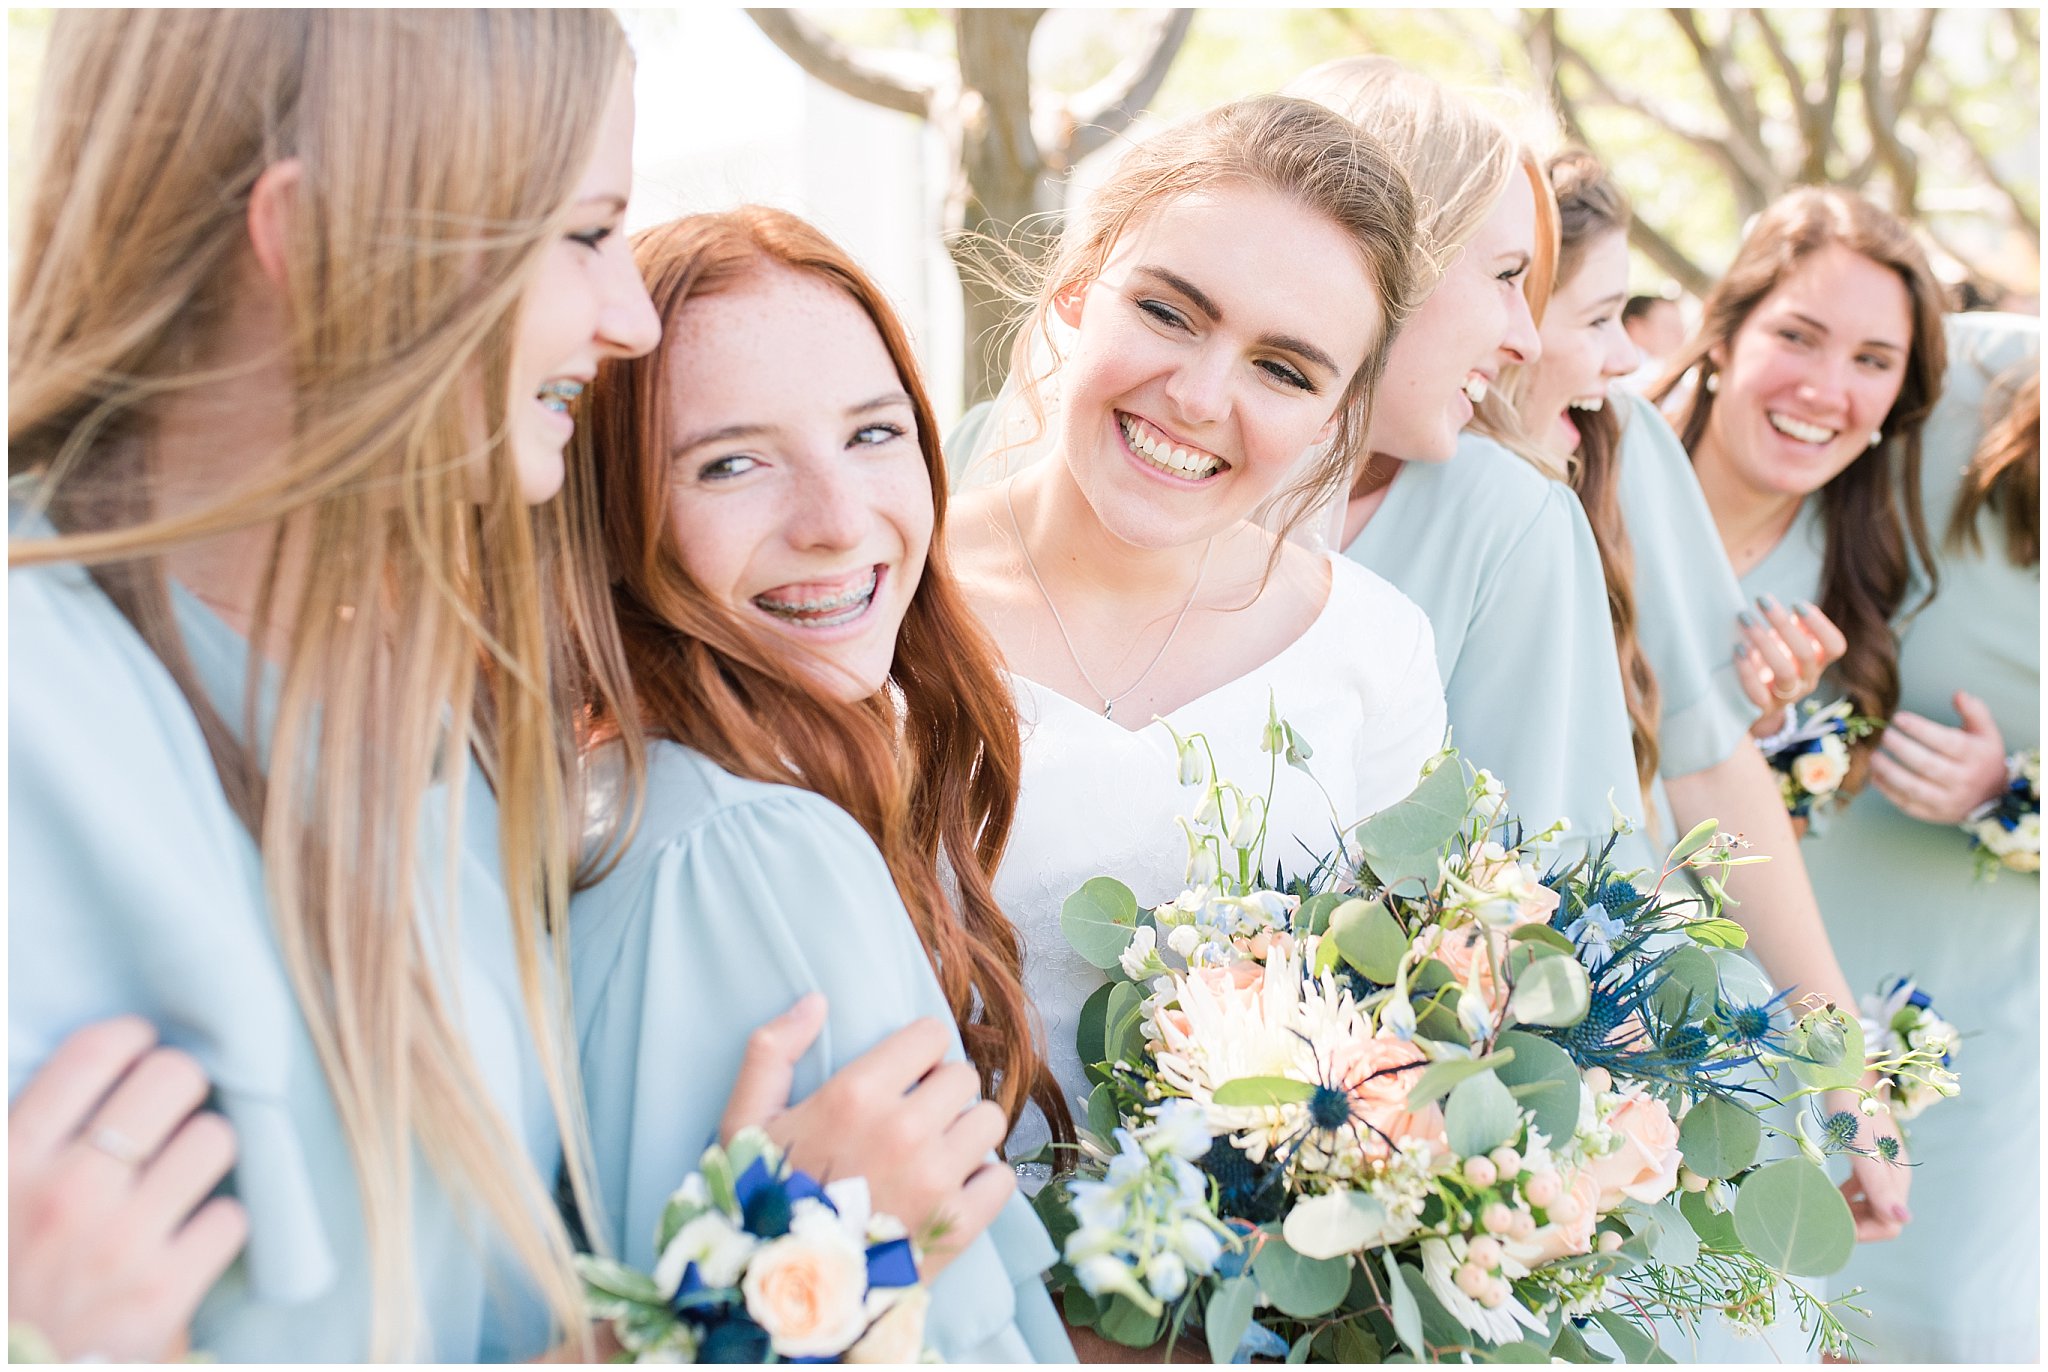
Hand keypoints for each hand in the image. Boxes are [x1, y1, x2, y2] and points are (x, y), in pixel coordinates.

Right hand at [9, 1017, 247, 1360]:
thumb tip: (99, 1065)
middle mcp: (67, 1194)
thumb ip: (31, 1133)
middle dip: (178, 1085)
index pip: (95, 1051)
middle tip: (169, 1107)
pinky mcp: (162, 1296)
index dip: (131, 1039)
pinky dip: (215, 1224)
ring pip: (215, 1138)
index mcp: (9, 1159)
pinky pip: (232, 1218)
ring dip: (203, 1150)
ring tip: (181, 1170)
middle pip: (173, 1078)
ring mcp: (120, 1245)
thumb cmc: (4, 1274)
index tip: (138, 1050)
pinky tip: (187, 1234)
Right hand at [721, 996, 1014, 1276]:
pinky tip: (951, 1191)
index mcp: (854, 1095)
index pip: (930, 1035)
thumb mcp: (744, 1123)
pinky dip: (984, 1183)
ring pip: (989, 1121)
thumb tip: (815, 1001)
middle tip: (917, 1119)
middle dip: (942, 1092)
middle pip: (964, 1076)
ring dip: (966, 1134)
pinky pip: (1003, 1178)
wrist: (781, 1296)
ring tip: (935, 1154)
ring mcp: (937, 1179)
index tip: (904, 1077)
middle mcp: (903, 1129)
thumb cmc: (760, 1203)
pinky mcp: (960, 1225)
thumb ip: (771, 1051)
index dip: (918, 1053)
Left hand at [1737, 596, 1847, 737]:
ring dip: (1764, 642)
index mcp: (1817, 663)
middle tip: (1762, 600)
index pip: (1835, 646)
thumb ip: (1790, 627)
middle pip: (1806, 655)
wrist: (1752, 706)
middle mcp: (1807, 681)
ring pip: (1785, 672)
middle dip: (1783, 624)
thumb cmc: (1769, 663)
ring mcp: (1787, 698)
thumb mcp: (1784, 644)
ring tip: (1745, 619)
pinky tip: (1737, 649)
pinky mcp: (1764, 709)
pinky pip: (1758, 694)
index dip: (1820, 625)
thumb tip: (1786, 605)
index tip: (1797, 604)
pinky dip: (1748, 670)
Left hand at [1827, 1088, 1911, 1242]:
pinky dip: (1847, 1195)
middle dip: (1854, 1225)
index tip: (1832, 1226)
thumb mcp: (1863, 1148)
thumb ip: (1878, 1184)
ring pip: (1870, 1203)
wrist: (1846, 1072)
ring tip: (1823, 1208)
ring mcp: (1882, 1165)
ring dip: (1849, 1212)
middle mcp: (1894, 1175)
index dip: (1864, 1232)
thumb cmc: (1852, 1108)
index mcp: (1896, 1177)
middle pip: (1881, 1217)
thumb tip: (1903, 1219)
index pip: (1890, 1224)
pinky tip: (1830, 1193)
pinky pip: (1862, 1187)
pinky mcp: (1869, 1155)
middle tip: (1822, 1218)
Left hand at [1869, 692, 2009, 823]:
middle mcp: (1963, 780)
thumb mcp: (1986, 732)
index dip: (1920, 729)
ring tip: (1873, 755)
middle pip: (1926, 765)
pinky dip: (1887, 791)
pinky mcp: (1934, 815)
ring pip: (1913, 788)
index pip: (1947, 742)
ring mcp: (1948, 801)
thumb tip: (1958, 694)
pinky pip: (1907, 805)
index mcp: (1975, 757)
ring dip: (1888, 771)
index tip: (1899, 718)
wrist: (1992, 797)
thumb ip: (1974, 710)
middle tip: (1883, 735)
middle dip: (1900, 748)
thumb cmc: (1982, 758)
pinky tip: (1875, 776)